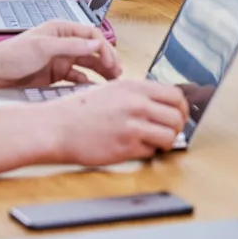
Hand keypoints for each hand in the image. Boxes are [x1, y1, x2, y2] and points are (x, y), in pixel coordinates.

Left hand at [0, 21, 121, 87]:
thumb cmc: (11, 55)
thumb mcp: (43, 47)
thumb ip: (71, 45)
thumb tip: (94, 44)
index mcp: (61, 30)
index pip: (91, 35)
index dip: (104, 47)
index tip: (111, 62)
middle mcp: (63, 43)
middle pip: (92, 50)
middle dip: (107, 60)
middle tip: (117, 74)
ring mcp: (60, 59)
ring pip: (87, 65)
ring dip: (100, 72)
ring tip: (111, 82)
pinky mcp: (55, 74)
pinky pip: (77, 78)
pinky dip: (86, 83)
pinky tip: (92, 90)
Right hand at [44, 79, 190, 166]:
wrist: (56, 127)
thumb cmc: (80, 110)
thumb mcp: (112, 90)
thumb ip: (138, 94)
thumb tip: (162, 104)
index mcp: (135, 87)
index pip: (175, 95)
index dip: (181, 108)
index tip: (179, 115)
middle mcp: (136, 104)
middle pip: (177, 117)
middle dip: (177, 127)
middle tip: (169, 132)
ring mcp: (132, 125)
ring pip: (169, 136)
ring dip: (166, 142)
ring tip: (155, 142)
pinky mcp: (125, 146)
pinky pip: (151, 151)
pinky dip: (147, 152)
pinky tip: (136, 148)